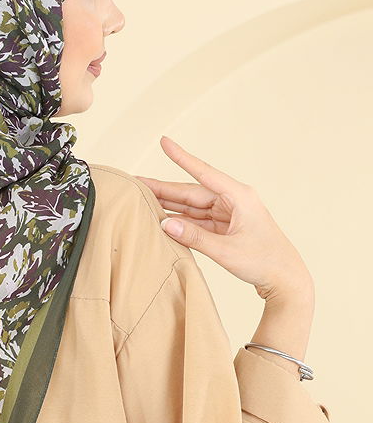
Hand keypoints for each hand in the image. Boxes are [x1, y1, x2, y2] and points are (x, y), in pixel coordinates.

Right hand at [135, 136, 313, 301]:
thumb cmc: (263, 262)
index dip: (181, 157)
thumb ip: (194, 237)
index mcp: (238, 196)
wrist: (285, 279)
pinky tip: (162, 220)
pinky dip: (181, 222)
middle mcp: (232, 201)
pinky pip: (197, 221)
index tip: (165, 142)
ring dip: (169, 206)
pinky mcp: (225, 228)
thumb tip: (164, 224)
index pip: (203, 173)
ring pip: (192, 207)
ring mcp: (228, 214)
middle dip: (164, 189)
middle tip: (136, 184)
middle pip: (192, 192)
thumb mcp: (226, 251)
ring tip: (143, 201)